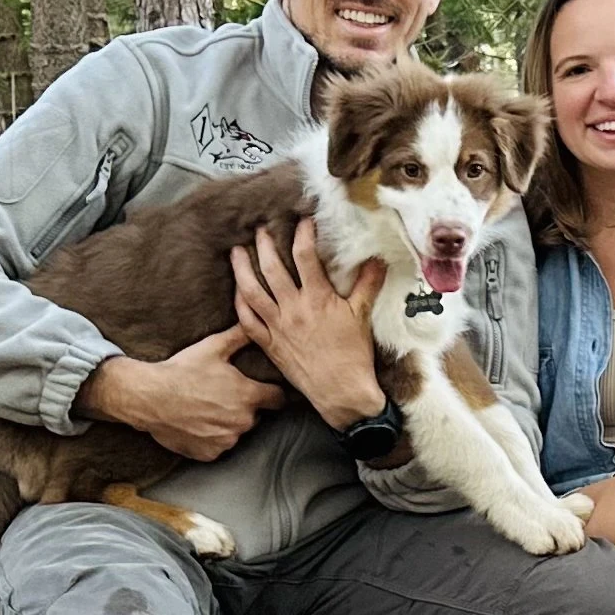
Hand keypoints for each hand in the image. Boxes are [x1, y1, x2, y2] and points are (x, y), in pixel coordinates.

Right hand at [78, 325, 285, 461]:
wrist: (150, 397)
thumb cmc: (182, 370)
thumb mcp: (212, 348)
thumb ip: (239, 336)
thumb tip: (255, 322)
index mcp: (248, 396)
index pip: (278, 399)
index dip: (273, 393)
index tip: (265, 390)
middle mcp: (242, 421)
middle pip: (256, 416)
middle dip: (245, 407)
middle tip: (224, 396)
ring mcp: (226, 440)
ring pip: (236, 432)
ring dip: (228, 423)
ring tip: (207, 408)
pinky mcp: (210, 454)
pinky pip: (218, 446)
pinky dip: (211, 437)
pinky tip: (197, 423)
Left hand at [231, 220, 384, 429]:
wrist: (341, 392)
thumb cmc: (354, 356)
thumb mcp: (362, 316)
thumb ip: (368, 284)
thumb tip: (378, 259)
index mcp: (317, 298)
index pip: (305, 255)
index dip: (302, 234)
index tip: (303, 221)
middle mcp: (293, 309)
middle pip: (271, 268)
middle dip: (264, 245)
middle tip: (261, 230)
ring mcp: (278, 327)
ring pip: (251, 292)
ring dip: (242, 269)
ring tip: (236, 252)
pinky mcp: (270, 345)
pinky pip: (247, 321)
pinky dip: (240, 304)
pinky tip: (238, 292)